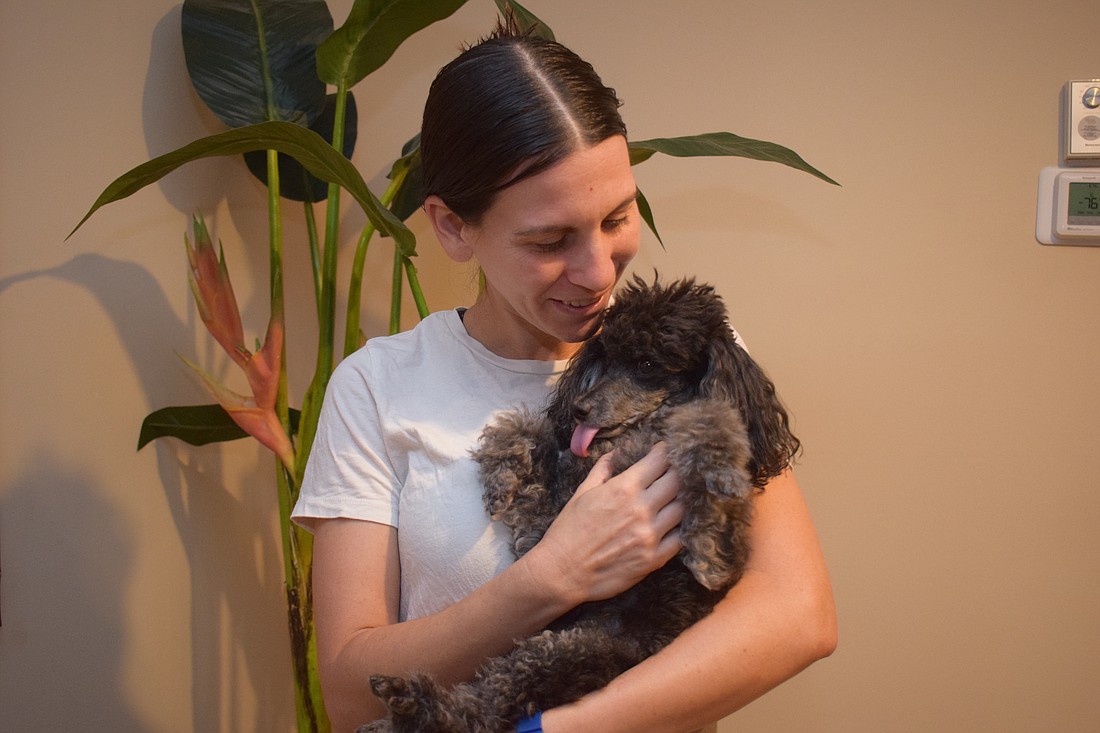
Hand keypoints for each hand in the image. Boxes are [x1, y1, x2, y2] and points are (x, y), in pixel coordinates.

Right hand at [527, 443, 683, 604]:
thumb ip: (602, 470)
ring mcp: (650, 536)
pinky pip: (679, 538)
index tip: (664, 451)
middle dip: (675, 473)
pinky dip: (677, 529)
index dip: (664, 452)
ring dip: (678, 501)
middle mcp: (641, 510)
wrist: (562, 572)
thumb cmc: (568, 530)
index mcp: (623, 489)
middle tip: (671, 473)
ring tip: (671, 499)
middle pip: (676, 482)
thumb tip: (616, 453)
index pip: (658, 462)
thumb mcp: (582, 493)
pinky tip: (669, 525)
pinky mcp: (654, 560)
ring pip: (682, 509)